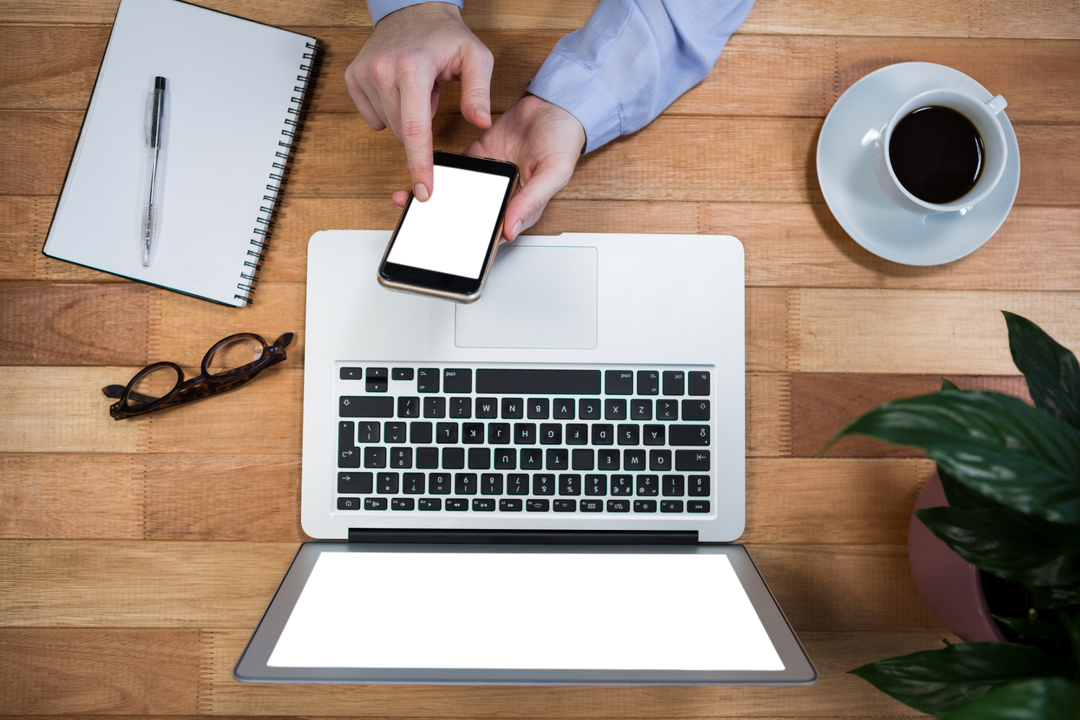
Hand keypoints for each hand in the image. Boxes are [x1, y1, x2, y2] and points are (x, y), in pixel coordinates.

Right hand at [346, 2, 492, 203]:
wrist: (412, 9)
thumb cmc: (445, 35)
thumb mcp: (476, 57)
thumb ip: (479, 92)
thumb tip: (480, 123)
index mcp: (414, 67)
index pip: (415, 129)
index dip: (421, 165)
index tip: (425, 191)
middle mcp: (383, 70)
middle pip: (404, 133)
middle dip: (421, 130)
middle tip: (432, 96)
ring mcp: (364, 75)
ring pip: (389, 128)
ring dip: (407, 119)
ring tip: (416, 88)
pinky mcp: (353, 79)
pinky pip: (374, 118)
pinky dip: (389, 112)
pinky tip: (399, 90)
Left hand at [392, 95, 585, 241]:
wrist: (556, 105)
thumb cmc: (563, 141)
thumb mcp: (554, 173)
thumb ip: (531, 201)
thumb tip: (510, 230)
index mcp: (520, 207)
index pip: (491, 233)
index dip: (469, 240)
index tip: (443, 242)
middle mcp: (501, 196)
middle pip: (468, 215)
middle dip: (441, 218)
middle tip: (416, 218)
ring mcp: (487, 177)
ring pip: (457, 194)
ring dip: (434, 195)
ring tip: (407, 198)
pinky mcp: (478, 156)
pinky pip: (454, 168)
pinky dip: (437, 169)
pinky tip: (419, 170)